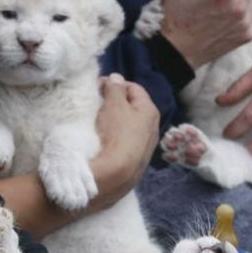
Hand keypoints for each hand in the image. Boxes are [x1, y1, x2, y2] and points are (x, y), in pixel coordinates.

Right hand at [95, 73, 159, 199]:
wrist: (115, 174)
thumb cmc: (116, 133)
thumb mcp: (113, 104)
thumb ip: (115, 88)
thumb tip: (116, 78)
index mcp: (150, 111)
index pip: (134, 88)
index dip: (115, 84)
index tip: (98, 87)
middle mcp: (153, 128)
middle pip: (133, 107)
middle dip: (115, 103)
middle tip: (97, 104)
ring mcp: (147, 147)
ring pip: (130, 126)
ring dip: (115, 121)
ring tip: (99, 123)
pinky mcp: (137, 162)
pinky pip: (126, 142)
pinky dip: (116, 138)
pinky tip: (105, 141)